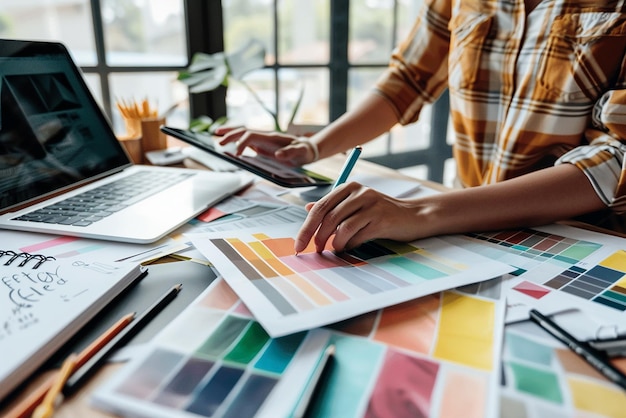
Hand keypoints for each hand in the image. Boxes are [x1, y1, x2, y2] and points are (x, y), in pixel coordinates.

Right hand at [216, 127, 315, 165]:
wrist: (308, 148)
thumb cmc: (305, 150)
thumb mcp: (301, 152)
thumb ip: (291, 152)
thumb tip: (278, 155)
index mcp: (272, 137)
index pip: (252, 136)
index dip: (243, 143)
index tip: (237, 154)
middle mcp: (265, 137)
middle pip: (244, 131)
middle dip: (231, 136)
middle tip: (219, 143)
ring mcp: (262, 141)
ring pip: (243, 134)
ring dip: (230, 134)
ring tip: (216, 136)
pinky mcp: (262, 146)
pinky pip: (246, 142)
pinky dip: (236, 141)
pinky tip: (228, 145)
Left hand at [295, 182, 424, 252]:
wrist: (414, 216)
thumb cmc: (381, 213)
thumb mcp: (355, 205)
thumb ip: (333, 206)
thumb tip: (308, 208)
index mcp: (348, 187)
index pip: (320, 207)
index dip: (306, 228)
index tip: (299, 245)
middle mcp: (359, 192)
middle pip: (328, 217)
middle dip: (316, 237)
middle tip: (314, 251)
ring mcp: (371, 205)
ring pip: (341, 227)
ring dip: (335, 243)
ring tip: (336, 249)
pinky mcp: (381, 219)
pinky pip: (357, 235)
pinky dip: (350, 245)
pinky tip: (351, 247)